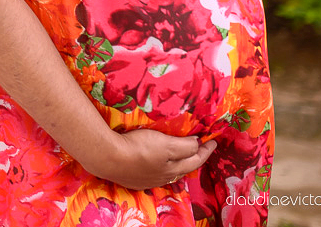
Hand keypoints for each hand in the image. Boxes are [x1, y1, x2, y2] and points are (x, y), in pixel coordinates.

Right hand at [82, 128, 216, 189]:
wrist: (108, 157)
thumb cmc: (138, 148)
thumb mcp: (166, 143)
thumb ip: (185, 145)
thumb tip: (198, 144)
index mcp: (173, 169)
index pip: (195, 160)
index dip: (205, 150)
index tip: (212, 141)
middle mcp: (162, 177)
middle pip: (183, 168)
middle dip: (194, 158)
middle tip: (200, 148)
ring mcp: (147, 179)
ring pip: (168, 173)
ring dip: (177, 164)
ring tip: (180, 156)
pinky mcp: (132, 178)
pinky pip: (152, 174)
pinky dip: (160, 168)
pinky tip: (154, 165)